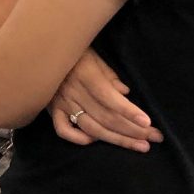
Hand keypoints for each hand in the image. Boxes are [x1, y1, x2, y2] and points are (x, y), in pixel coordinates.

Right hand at [47, 48, 163, 151]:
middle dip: (132, 130)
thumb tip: (125, 93)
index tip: (147, 122)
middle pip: (105, 117)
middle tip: (154, 138)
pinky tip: (95, 141)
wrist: (39, 48)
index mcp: (85, 75)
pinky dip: (79, 139)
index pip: (108, 97)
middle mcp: (73, 91)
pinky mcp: (52, 109)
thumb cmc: (73, 51)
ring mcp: (61, 103)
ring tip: (139, 146)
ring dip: (117, 139)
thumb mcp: (93, 55)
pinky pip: (63, 129)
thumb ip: (109, 75)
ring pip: (91, 128)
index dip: (128, 111)